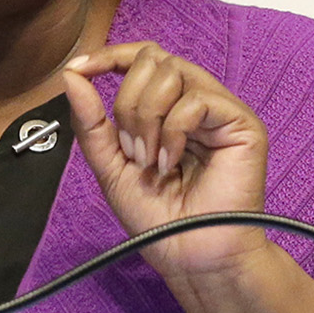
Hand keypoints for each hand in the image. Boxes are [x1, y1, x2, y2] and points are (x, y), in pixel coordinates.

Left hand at [60, 41, 272, 279]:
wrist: (189, 256)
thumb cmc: (158, 219)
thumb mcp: (110, 166)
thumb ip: (90, 122)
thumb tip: (72, 76)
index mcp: (167, 108)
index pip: (142, 58)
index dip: (109, 56)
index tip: (80, 68)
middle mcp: (195, 101)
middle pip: (152, 59)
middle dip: (128, 103)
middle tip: (131, 151)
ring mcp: (220, 111)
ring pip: (172, 72)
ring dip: (147, 118)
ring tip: (150, 161)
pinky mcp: (242, 124)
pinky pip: (196, 100)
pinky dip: (172, 131)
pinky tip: (170, 163)